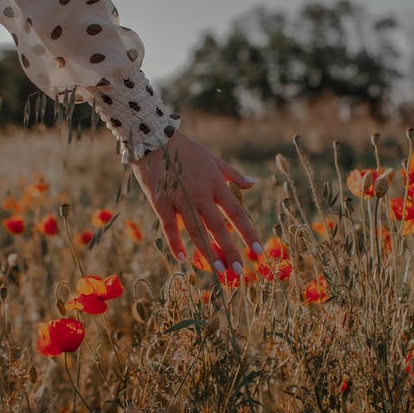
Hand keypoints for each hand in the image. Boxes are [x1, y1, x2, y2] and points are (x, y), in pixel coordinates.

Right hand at [131, 131, 263, 273]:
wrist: (154, 139)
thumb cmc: (187, 150)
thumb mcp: (214, 159)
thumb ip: (233, 175)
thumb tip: (254, 183)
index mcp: (216, 184)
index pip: (237, 213)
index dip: (248, 233)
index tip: (259, 252)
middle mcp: (201, 194)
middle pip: (218, 228)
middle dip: (230, 251)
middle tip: (240, 272)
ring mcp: (180, 200)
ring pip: (196, 231)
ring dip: (208, 253)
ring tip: (219, 271)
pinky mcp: (161, 202)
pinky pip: (169, 227)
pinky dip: (176, 244)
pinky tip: (183, 260)